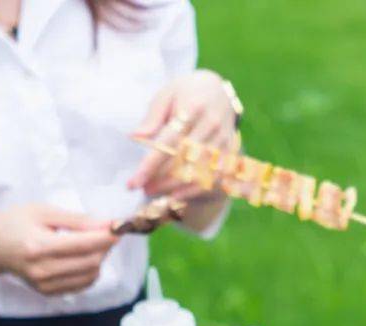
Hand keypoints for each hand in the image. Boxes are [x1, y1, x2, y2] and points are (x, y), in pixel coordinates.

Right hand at [0, 204, 115, 294]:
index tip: (119, 227)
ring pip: (90, 275)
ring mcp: (46, 285)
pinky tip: (86, 258)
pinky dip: (91, 271)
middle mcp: (43, 269)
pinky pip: (82, 284)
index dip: (106, 237)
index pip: (83, 245)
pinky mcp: (49, 292)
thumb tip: (105, 225)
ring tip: (96, 244)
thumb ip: (75, 220)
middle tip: (109, 233)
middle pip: (90, 262)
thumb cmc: (15, 223)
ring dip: (100, 259)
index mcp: (39, 246)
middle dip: (106, 247)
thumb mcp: (43, 212)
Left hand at [128, 71, 238, 198]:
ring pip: (198, 173)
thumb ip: (152, 117)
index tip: (134, 182)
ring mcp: (223, 140)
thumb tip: (135, 138)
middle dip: (160, 180)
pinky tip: (177, 196)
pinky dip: (194, 190)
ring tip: (155, 193)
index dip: (150, 165)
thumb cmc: (186, 92)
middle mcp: (211, 125)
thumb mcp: (166, 95)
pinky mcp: (231, 152)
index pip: (168, 142)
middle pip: (183, 161)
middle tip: (143, 189)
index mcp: (193, 108)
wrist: (219, 90)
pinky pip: (213, 178)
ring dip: (174, 188)